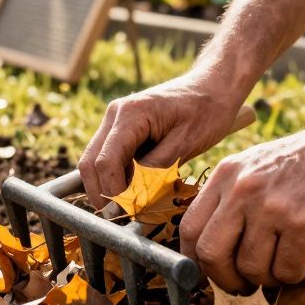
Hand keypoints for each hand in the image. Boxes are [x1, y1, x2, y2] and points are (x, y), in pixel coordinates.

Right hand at [79, 72, 245, 207]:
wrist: (214, 85)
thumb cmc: (206, 110)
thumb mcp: (186, 143)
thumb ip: (157, 170)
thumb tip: (135, 199)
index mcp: (130, 114)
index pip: (106, 161)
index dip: (112, 192)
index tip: (126, 214)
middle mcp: (114, 115)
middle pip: (90, 163)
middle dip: (101, 194)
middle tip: (120, 218)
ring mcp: (114, 121)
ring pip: (94, 162)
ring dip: (106, 187)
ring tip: (126, 209)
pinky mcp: (120, 130)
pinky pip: (107, 158)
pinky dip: (114, 178)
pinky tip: (132, 192)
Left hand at [178, 116, 304, 291]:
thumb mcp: (259, 166)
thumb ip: (233, 199)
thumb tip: (212, 251)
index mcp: (227, 174)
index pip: (189, 229)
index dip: (196, 261)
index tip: (213, 273)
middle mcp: (243, 189)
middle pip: (211, 255)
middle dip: (225, 280)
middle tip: (245, 285)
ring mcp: (273, 206)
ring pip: (251, 269)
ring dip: (268, 279)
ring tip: (285, 266)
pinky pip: (285, 271)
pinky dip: (294, 276)